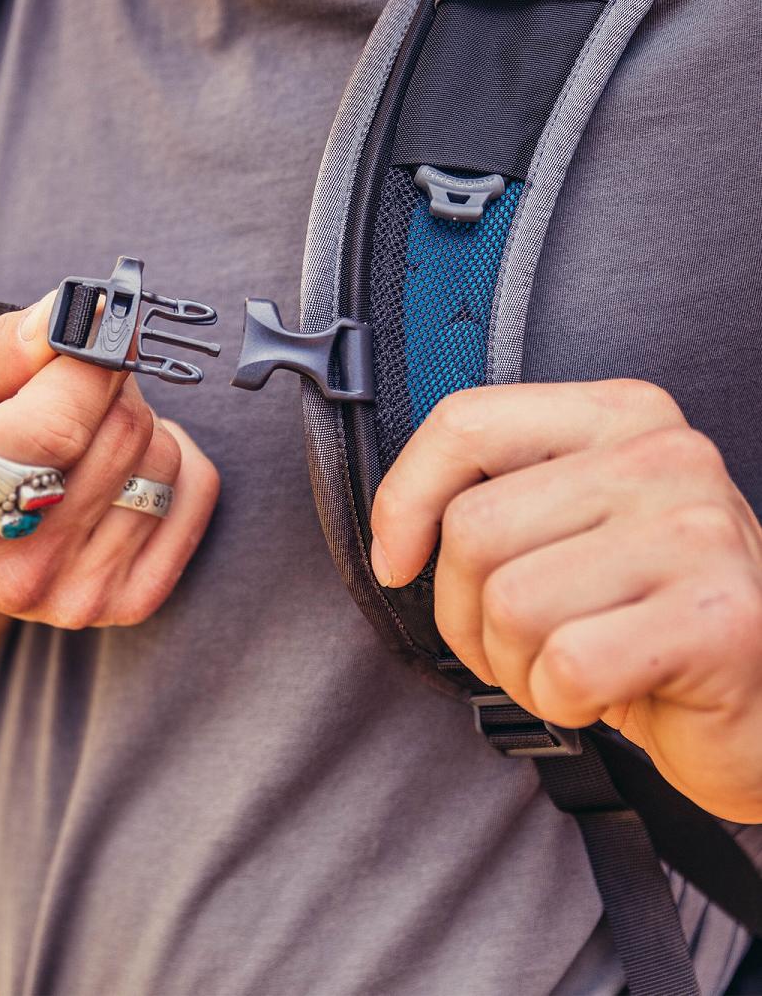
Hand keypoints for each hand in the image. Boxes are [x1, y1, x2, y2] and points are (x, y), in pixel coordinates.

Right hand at [0, 297, 219, 628]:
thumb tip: (80, 318)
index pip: (54, 429)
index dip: (88, 359)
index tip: (95, 320)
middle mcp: (11, 571)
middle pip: (122, 433)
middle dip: (108, 382)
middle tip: (72, 381)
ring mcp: (74, 596)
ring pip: (165, 459)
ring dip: (135, 422)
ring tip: (82, 432)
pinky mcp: (128, 601)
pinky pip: (197, 492)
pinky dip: (172, 462)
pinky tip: (118, 467)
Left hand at [370, 379, 761, 822]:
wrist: (753, 703)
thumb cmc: (636, 616)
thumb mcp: (564, 529)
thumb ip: (494, 497)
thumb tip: (392, 540)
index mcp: (620, 414)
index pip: (467, 422)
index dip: (404, 500)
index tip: (397, 561)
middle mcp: (666, 455)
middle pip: (474, 527)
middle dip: (464, 611)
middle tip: (515, 641)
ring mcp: (700, 532)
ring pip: (509, 603)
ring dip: (512, 663)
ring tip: (563, 665)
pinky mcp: (718, 620)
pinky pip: (565, 666)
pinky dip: (560, 701)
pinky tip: (604, 694)